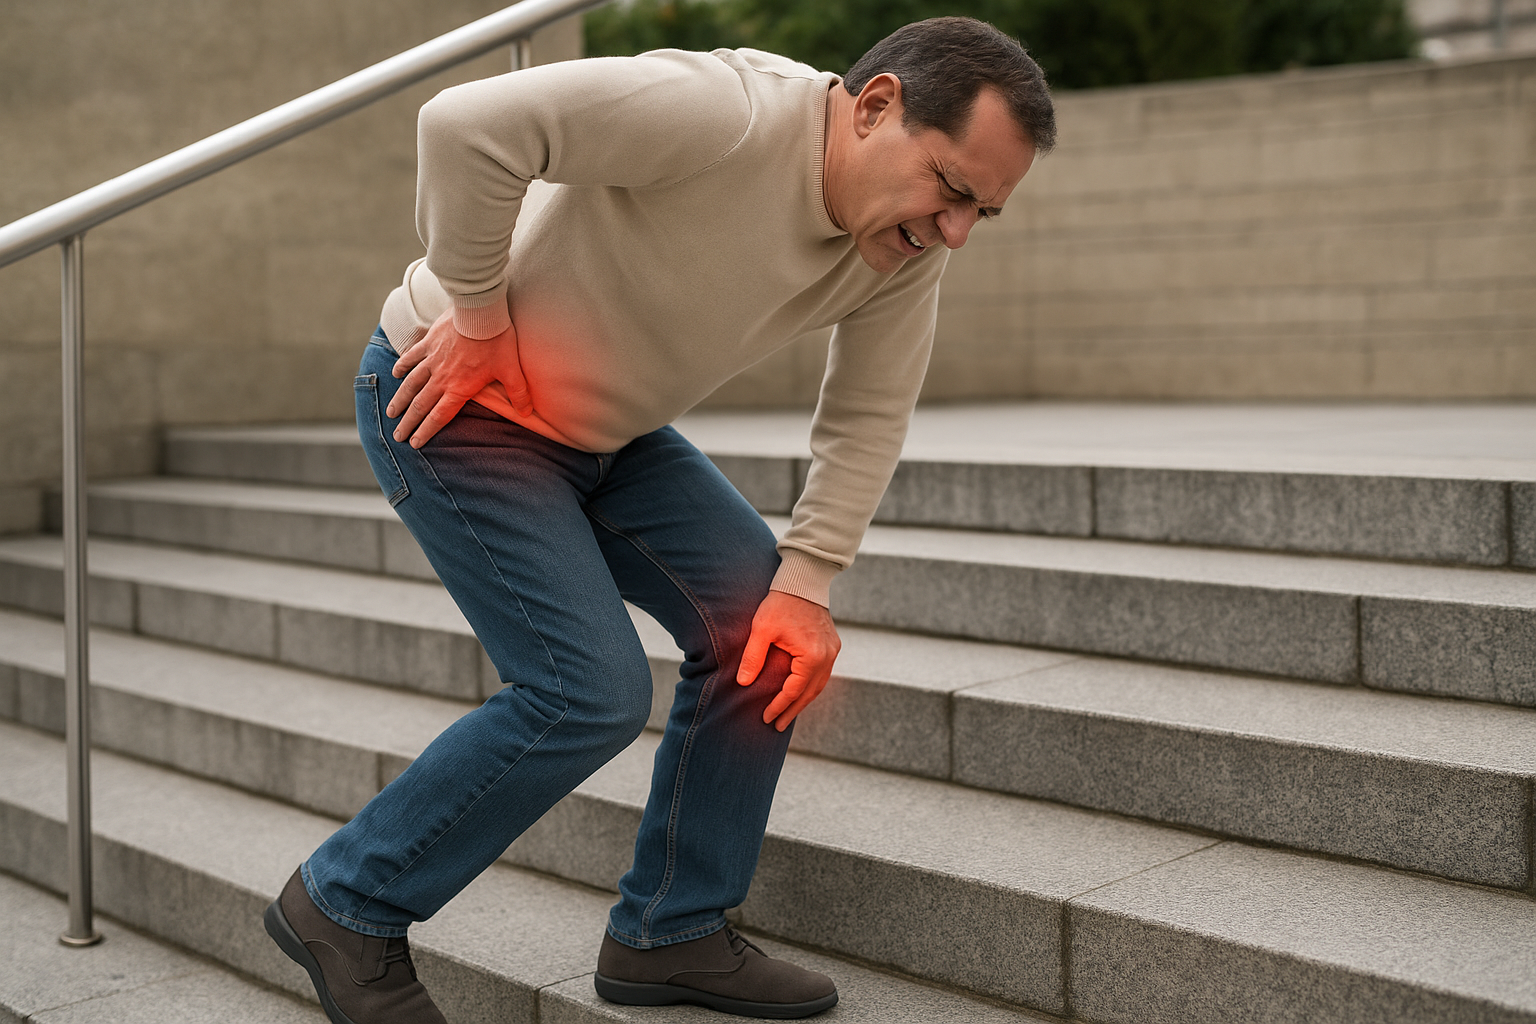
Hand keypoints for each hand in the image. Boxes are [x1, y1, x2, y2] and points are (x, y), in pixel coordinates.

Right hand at [387, 306, 529, 447]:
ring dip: (400, 399)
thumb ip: (518, 393)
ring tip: (390, 412)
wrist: (480, 310)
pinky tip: (395, 373)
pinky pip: (411, 357)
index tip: (414, 444)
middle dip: (407, 423)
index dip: (426, 431)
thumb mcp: (511, 370)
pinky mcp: (429, 342)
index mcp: (458, 388)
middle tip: (396, 436)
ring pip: (411, 384)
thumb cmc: (497, 341)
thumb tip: (527, 413)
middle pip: (420, 405)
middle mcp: (441, 377)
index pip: (439, 416)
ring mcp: (432, 359)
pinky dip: (402, 366)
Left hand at [736, 590, 840, 730]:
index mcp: (812, 656)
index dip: (779, 706)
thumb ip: (754, 658)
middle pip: (810, 693)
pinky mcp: (832, 644)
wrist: (803, 580)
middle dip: (793, 710)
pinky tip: (800, 692)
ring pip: (819, 685)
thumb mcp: (762, 629)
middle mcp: (828, 656)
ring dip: (803, 700)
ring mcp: (833, 650)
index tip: (766, 718)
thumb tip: (743, 683)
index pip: (794, 690)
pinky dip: (811, 686)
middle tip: (777, 726)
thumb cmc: (780, 602)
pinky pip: (823, 673)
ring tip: (788, 714)